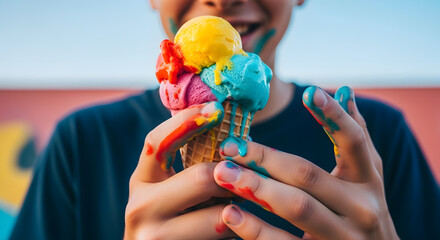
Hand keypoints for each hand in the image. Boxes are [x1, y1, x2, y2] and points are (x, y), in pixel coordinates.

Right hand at [124, 102, 235, 239]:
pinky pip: (225, 237)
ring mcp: (155, 237)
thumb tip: (228, 127)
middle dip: (232, 176)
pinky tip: (237, 228)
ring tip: (242, 206)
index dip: (187, 121)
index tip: (216, 107)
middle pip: (202, 178)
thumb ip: (189, 164)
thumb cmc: (173, 219)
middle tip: (248, 175)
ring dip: (239, 208)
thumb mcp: (170, 190)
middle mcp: (140, 208)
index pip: (157, 142)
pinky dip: (237, 231)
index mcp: (141, 181)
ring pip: (220, 214)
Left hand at [213, 86, 399, 239]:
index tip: (309, 92)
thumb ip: (354, 135)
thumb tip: (344, 90)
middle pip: (308, 176)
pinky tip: (230, 213)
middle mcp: (361, 208)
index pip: (354, 143)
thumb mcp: (366, 174)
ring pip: (297, 208)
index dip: (334, 117)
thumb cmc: (363, 208)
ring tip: (222, 173)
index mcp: (368, 181)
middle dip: (266, 159)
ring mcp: (342, 237)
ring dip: (256, 188)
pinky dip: (255, 230)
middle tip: (230, 146)